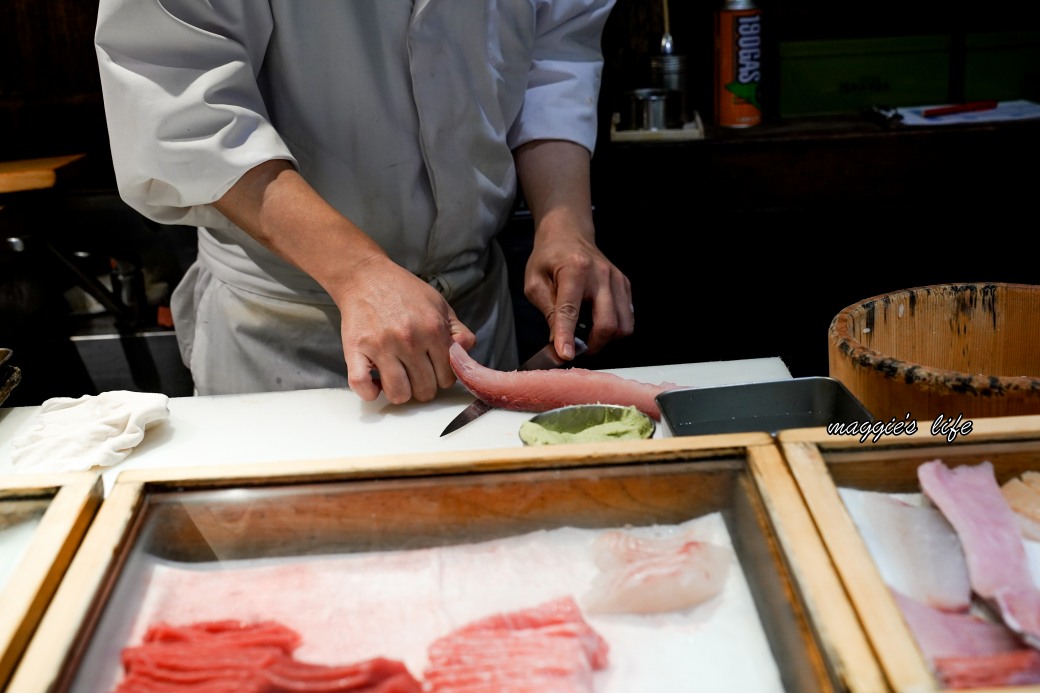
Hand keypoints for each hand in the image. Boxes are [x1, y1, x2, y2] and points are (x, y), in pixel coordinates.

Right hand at [334, 256, 475, 403]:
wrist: (366, 276)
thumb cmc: (404, 292)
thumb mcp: (441, 305)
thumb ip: (459, 333)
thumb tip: (464, 358)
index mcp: (433, 330)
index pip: (447, 378)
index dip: (441, 377)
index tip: (433, 370)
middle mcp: (409, 340)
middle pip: (425, 390)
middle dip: (423, 386)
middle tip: (414, 373)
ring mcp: (381, 346)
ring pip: (399, 394)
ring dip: (400, 392)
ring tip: (397, 377)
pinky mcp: (355, 349)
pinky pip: (362, 386)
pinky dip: (370, 392)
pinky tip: (375, 383)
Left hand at [514, 140, 633, 359]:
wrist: (569, 233)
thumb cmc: (548, 258)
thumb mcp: (535, 283)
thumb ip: (548, 312)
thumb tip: (559, 343)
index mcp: (574, 270)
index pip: (571, 310)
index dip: (567, 336)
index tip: (565, 356)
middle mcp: (601, 274)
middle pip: (607, 323)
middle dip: (593, 344)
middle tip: (577, 348)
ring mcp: (617, 280)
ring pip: (623, 325)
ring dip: (605, 339)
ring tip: (587, 334)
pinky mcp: (625, 285)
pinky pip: (627, 318)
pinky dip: (614, 328)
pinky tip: (596, 322)